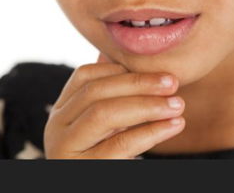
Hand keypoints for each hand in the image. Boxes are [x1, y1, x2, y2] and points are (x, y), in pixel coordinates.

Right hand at [43, 51, 185, 158]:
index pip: (84, 76)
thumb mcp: (102, 127)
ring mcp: (65, 150)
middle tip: (173, 82)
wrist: (94, 185)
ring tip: (178, 105)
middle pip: (96, 92)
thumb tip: (114, 54)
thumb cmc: (104, 160)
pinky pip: (120, 145)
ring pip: (104, 114)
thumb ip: (108, 96)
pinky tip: (173, 126)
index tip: (155, 72)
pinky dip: (151, 132)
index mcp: (60, 112)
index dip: (120, 70)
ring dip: (147, 105)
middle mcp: (55, 127)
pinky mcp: (82, 170)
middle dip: (138, 84)